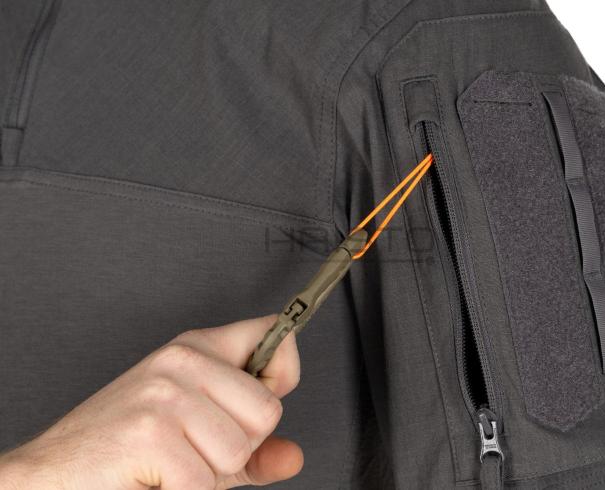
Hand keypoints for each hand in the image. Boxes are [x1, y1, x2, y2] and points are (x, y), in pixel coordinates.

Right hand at [0, 315, 302, 488]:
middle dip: (238, 446)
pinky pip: (202, 482)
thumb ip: (252, 448)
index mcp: (196, 349)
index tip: (267, 387)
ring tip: (169, 463)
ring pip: (238, 450)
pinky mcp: (149, 431)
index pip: (272, 332)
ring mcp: (164, 393)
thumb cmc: (125, 451)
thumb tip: (293, 457)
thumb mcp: (199, 438)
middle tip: (192, 448)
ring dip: (208, 475)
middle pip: (267, 410)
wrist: (52, 475)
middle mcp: (181, 361)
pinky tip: (152, 477)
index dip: (282, 371)